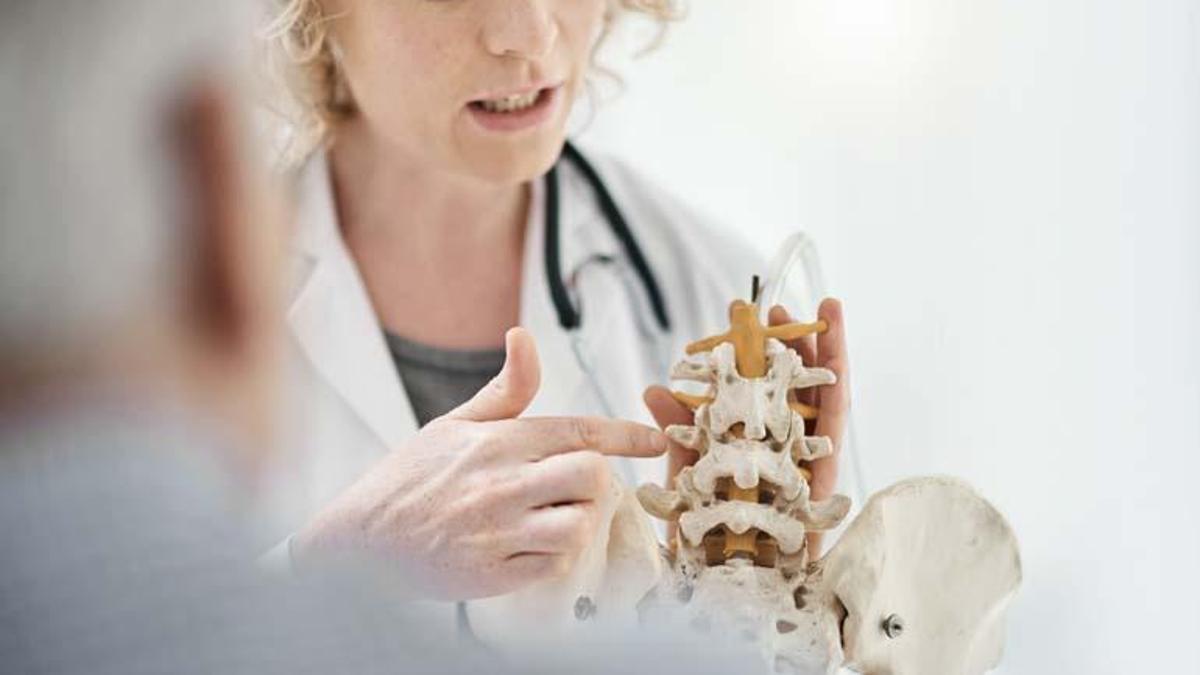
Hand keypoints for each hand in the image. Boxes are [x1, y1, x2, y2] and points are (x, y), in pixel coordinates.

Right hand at [293, 328, 668, 599]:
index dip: (625, 435)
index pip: (578, 432)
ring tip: (552, 517)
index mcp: (497, 441)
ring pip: (578, 525)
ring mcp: (497, 532)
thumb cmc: (409, 477)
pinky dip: (551, 557)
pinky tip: (529, 547)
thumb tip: (524, 336)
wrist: (358, 540)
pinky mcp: (492, 575)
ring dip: (577, 522)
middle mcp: (500, 484)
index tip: (653, 440)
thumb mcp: (454, 424)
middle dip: (595, 481)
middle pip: (591, 478)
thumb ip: (505, 389)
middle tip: (575, 486)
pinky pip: (552, 566)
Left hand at [643, 298, 849, 557]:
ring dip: (824, 354)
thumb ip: (679, 436)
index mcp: (747, 452)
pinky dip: (837, 390)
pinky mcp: (823, 483)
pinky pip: (833, 432)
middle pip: (792, 391)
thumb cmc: (707, 548)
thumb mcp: (684, 482)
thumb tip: (655, 389)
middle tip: (780, 305)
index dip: (752, 359)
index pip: (753, 396)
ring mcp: (804, 466)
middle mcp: (780, 456)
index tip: (742, 323)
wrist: (729, 597)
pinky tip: (836, 357)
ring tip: (823, 311)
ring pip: (820, 399)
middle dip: (791, 346)